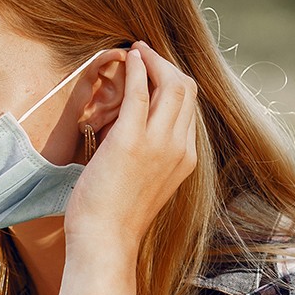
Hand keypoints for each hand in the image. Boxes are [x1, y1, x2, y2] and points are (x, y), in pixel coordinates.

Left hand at [62, 41, 200, 273]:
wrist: (106, 243)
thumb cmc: (115, 220)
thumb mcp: (143, 184)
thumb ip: (149, 159)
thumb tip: (134, 139)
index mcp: (185, 158)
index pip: (188, 109)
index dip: (172, 84)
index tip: (154, 73)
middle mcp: (180, 147)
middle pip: (186, 90)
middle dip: (166, 66)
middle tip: (145, 54)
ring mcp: (159, 143)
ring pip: (171, 85)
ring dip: (153, 62)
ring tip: (136, 51)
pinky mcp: (132, 141)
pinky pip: (141, 93)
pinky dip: (138, 70)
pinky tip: (129, 58)